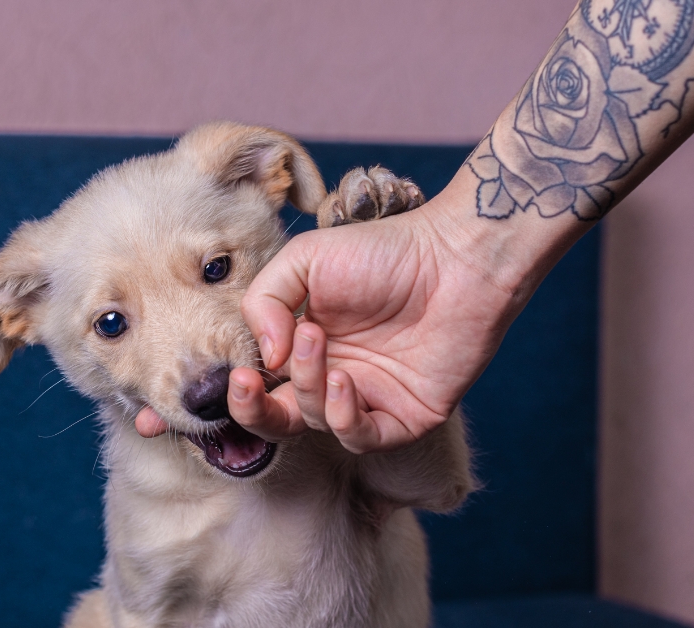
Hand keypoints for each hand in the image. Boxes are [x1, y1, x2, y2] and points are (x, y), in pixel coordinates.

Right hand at [227, 185, 536, 452]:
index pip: (263, 382)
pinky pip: (361, 438)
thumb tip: (266, 357)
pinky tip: (343, 380)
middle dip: (254, 410)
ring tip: (315, 341)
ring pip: (317, 422)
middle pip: (280, 418)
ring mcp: (369, 399)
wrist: (455, 258)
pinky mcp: (405, 416)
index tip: (237, 373)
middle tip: (247, 383)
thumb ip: (264, 301)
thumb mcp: (305, 259)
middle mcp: (334, 377)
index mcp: (307, 346)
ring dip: (307, 388)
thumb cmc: (385, 252)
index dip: (242, 389)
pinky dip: (343, 416)